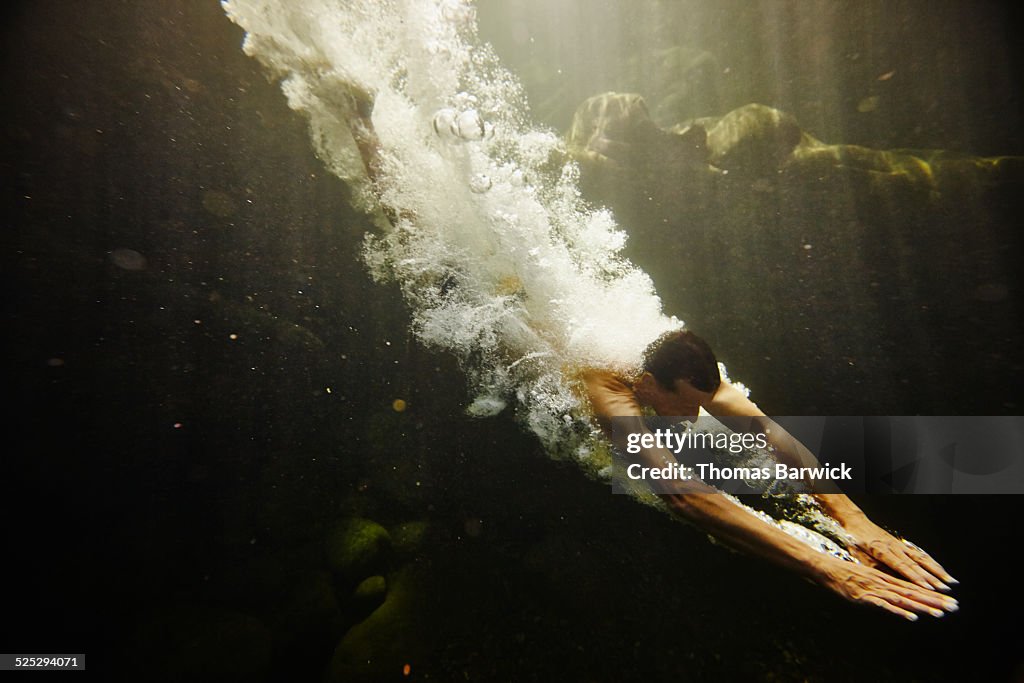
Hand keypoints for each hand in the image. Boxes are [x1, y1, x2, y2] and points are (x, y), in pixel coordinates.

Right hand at [813, 554, 957, 620]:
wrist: (825, 568)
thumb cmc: (844, 572)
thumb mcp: (866, 576)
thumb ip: (881, 585)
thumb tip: (896, 595)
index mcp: (886, 578)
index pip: (913, 587)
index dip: (933, 595)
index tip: (950, 601)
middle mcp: (884, 582)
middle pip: (913, 592)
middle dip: (935, 601)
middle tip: (954, 607)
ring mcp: (875, 589)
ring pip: (903, 598)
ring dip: (922, 606)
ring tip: (940, 613)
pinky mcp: (865, 597)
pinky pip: (885, 605)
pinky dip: (899, 611)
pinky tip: (912, 617)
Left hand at [843, 517, 956, 591]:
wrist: (857, 523)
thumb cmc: (856, 541)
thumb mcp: (858, 556)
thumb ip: (873, 567)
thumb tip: (886, 579)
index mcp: (881, 551)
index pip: (901, 566)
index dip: (915, 577)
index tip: (927, 587)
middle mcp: (894, 547)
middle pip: (916, 564)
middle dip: (932, 578)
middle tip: (945, 589)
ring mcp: (901, 545)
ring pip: (922, 558)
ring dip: (937, 571)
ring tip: (950, 582)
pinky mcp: (903, 544)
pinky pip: (921, 554)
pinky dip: (933, 563)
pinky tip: (942, 571)